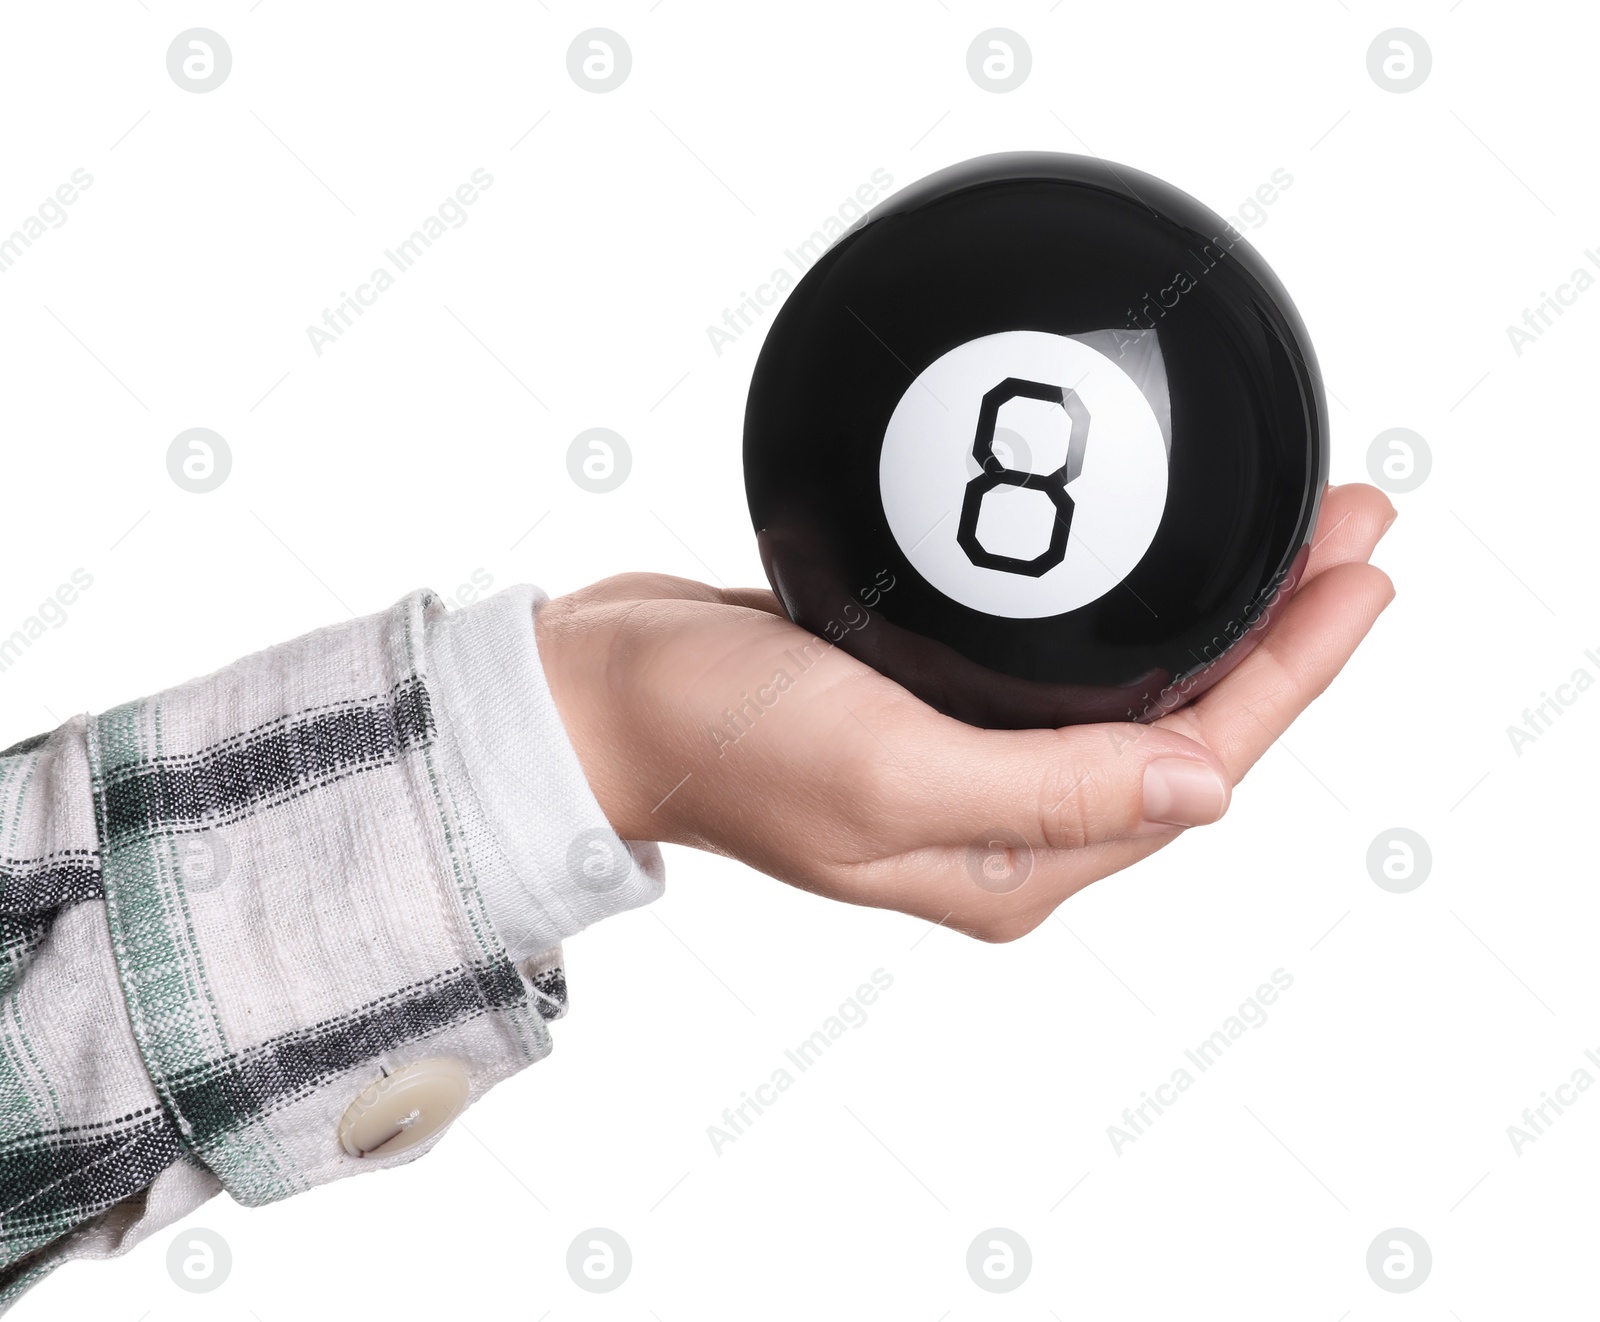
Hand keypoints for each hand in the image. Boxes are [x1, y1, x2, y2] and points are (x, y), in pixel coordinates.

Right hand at [535, 483, 1395, 940]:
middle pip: (1186, 726)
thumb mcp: (886, 775)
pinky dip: (1125, 603)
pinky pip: (1067, 659)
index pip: (1194, 769)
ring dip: (1216, 612)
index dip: (1292, 676)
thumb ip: (1048, 794)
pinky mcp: (936, 704)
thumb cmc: (719, 739)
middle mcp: (1005, 826)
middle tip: (1349, 525)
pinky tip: (1153, 556)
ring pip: (1135, 689)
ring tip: (1288, 529)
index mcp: (1010, 866)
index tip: (1360, 577)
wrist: (606, 694)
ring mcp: (972, 763)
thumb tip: (1202, 794)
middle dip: (1279, 634)